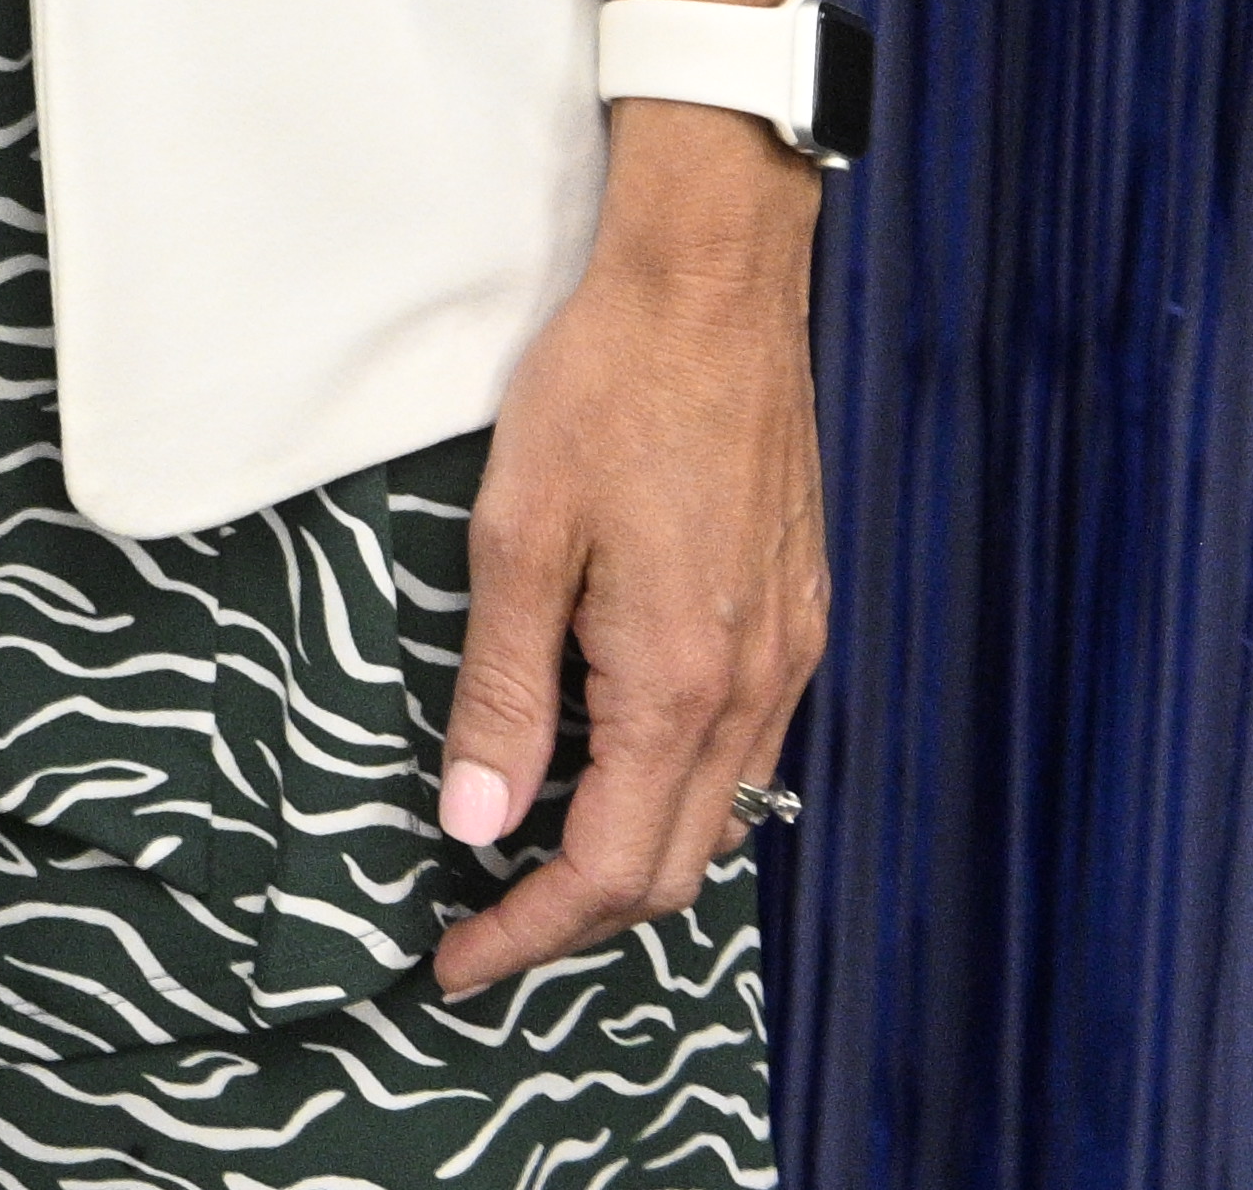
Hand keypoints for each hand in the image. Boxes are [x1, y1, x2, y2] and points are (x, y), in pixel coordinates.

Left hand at [433, 112, 828, 998]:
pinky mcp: (796, 615)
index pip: (604, 867)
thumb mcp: (516, 537)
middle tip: (482, 932)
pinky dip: (675, 792)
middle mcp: (753, 687)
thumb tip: (474, 824)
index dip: (526, 932)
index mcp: (677, 680)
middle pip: (669, 866)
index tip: (456, 963)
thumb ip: (503, 693)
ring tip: (532, 863)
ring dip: (628, 860)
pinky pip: (744, 750)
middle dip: (574, 919)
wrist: (711, 289)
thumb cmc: (604, 389)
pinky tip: (612, 766)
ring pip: (716, 816)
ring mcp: (788, 654)